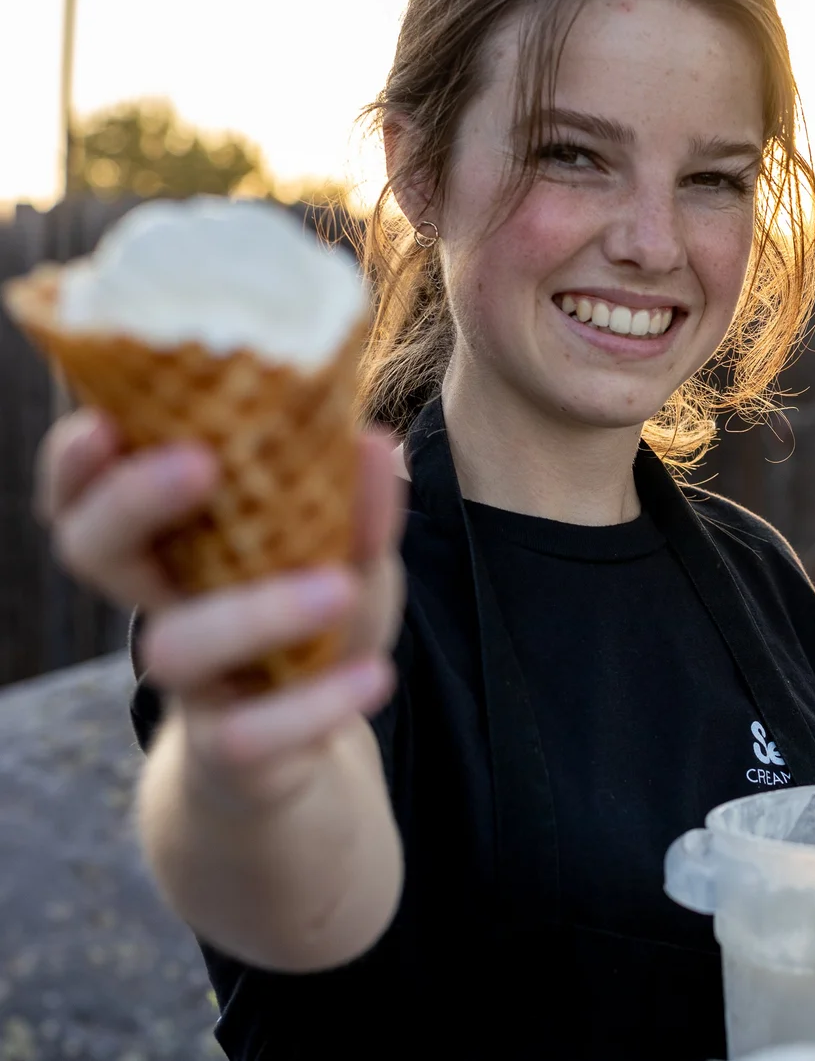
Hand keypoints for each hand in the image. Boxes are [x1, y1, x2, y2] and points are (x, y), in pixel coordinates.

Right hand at [36, 408, 405, 809]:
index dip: (78, 460)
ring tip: (338, 589)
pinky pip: (249, 734)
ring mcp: (193, 682)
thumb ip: (361, 509)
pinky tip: (375, 677)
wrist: (305, 754)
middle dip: (131, 502)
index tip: (105, 420)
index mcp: (179, 545)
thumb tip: (375, 441)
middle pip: (92, 550)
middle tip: (199, 465)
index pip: (91, 492)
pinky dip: (317, 705)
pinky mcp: (229, 750)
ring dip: (253, 613)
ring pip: (172, 649)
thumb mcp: (350, 561)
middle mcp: (165, 607)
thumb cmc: (313, 631)